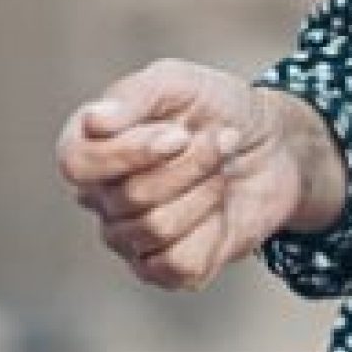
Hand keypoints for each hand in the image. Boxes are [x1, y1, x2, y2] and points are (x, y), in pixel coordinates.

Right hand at [57, 59, 339, 289]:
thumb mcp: (179, 83)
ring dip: (205, 194)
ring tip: (222, 171)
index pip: (77, 164)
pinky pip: (178, 264)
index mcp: (90, 147)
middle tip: (221, 141)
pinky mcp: (166, 268)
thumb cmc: (217, 109)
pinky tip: (218, 211)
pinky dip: (212, 233)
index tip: (179, 134)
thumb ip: (134, 95)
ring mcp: (129, 237)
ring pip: (156, 229)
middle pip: (130, 196)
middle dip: (190, 166)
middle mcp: (100, 197)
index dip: (129, 153)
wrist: (274, 146)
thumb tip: (94, 122)